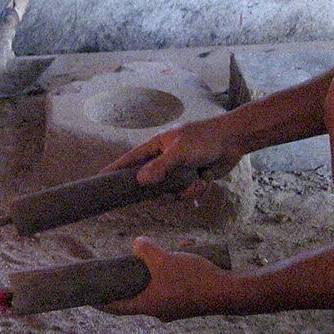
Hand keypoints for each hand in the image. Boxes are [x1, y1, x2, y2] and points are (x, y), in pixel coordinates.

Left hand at [99, 238, 230, 320]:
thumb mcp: (164, 259)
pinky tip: (189, 248)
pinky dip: (179, 262)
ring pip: (159, 280)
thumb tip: (137, 245)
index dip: (98, 299)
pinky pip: (176, 278)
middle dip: (138, 270)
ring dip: (164, 261)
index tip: (85, 295)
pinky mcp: (188, 298)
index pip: (114, 306)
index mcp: (148, 305)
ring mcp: (174, 305)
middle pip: (137, 290)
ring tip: (177, 247)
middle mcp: (159, 309)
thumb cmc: (194, 279)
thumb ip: (146, 251)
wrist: (231, 292)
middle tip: (134, 258)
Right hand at [103, 112, 244, 190]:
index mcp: (157, 146)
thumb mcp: (180, 152)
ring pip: (170, 193)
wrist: (234, 141)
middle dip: (162, 191)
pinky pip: (186, 194)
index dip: (116, 169)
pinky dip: (196, 190)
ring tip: (197, 180)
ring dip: (184, 191)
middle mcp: (165, 159)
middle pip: (151, 183)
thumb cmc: (205, 139)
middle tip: (167, 194)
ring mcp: (178, 171)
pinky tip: (205, 179)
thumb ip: (160, 167)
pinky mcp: (191, 179)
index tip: (100, 178)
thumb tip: (139, 181)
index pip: (131, 159)